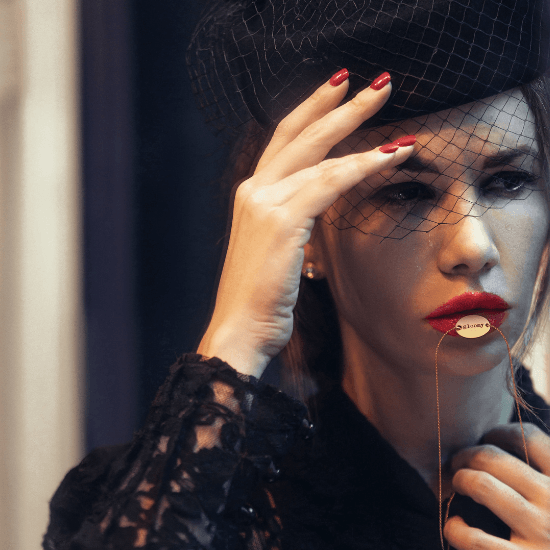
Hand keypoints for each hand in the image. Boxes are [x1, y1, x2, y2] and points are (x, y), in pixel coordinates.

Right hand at [198, 71, 414, 377]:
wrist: (240, 328)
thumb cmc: (262, 294)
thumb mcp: (278, 247)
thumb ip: (295, 217)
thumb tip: (321, 202)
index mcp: (252, 194)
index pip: (285, 140)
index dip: (312, 111)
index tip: (341, 92)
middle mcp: (254, 191)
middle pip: (301, 134)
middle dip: (341, 105)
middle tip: (378, 84)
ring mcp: (264, 204)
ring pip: (320, 156)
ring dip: (360, 129)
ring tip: (390, 107)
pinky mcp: (281, 223)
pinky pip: (328, 184)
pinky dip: (362, 167)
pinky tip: (391, 155)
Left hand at [445, 423, 549, 548]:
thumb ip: (542, 474)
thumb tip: (504, 440)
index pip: (529, 437)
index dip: (499, 432)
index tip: (487, 440)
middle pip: (494, 457)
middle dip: (467, 455)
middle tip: (458, 463)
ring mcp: (542, 534)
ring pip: (481, 485)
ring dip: (460, 481)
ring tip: (457, 486)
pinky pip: (474, 538)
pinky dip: (455, 528)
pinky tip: (456, 528)